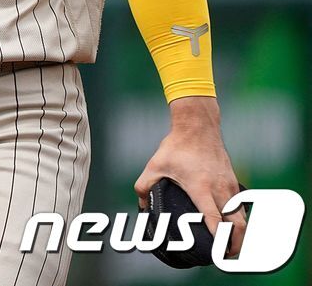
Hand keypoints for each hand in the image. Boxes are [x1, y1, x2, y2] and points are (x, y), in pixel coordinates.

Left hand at [135, 96, 245, 257]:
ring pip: (242, 218)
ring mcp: (230, 187)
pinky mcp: (234, 183)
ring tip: (230, 248)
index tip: (217, 253)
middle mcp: (220, 190)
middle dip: (234, 245)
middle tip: (226, 257)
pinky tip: (231, 228)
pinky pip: (241, 208)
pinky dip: (239, 221)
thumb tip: (141, 205)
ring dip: (240, 235)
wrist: (198, 126)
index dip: (217, 238)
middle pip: (236, 225)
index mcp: (201, 188)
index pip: (214, 219)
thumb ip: (143, 186)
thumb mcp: (154, 165)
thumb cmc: (176, 146)